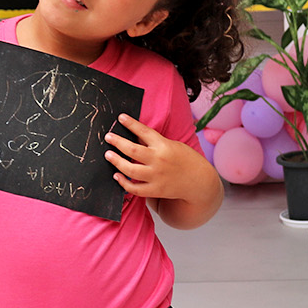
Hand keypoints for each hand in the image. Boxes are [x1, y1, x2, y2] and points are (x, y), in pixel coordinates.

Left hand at [105, 114, 220, 227]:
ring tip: (108, 155)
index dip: (131, 123)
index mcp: (164, 145)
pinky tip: (117, 176)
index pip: (144, 131)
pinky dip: (123, 182)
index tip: (120, 117)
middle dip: (118, 142)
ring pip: (130, 169)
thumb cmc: (186, 160)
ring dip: (117, 161)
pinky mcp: (155, 190)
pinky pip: (134, 188)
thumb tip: (135, 137)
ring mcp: (156, 176)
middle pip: (132, 150)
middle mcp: (159, 160)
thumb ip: (155, 143)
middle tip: (108, 137)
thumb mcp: (173, 145)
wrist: (199, 182)